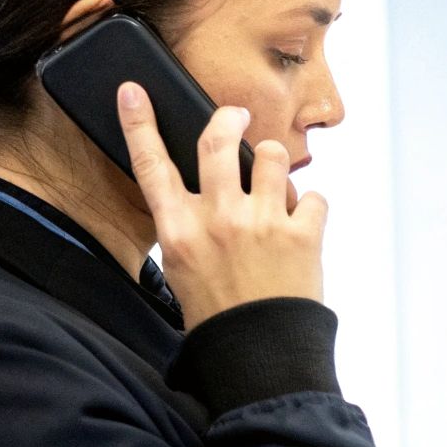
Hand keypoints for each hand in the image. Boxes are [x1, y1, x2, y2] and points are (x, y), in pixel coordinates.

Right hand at [117, 82, 327, 329]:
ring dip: (275, 164)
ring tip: (276, 188)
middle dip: (229, 118)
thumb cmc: (220, 316)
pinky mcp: (301, 233)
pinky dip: (311, 208)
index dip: (139, 123)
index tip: (133, 91)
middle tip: (237, 115)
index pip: (151, 165)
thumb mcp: (185, 270)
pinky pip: (313, 196)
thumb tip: (208, 193)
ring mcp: (261, 222)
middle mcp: (217, 219)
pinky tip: (303, 228)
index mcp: (179, 230)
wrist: (260, 355)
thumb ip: (192, 227)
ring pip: (271, 156)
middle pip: (217, 139)